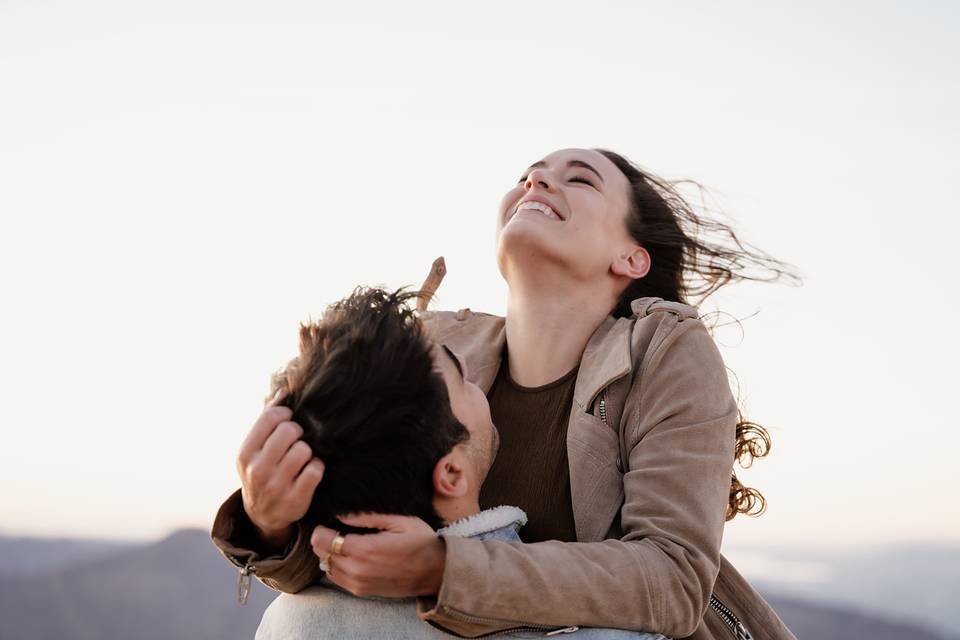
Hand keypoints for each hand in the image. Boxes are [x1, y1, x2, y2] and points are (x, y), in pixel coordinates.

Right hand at [236, 389, 325, 549]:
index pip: (270, 417)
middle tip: (296, 440)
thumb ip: (267, 418)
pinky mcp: (295, 499)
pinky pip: (316, 470)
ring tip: (301, 458)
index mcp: (245, 453)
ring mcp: (276, 486)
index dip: (284, 414)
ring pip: (304, 450)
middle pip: (290, 431)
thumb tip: (285, 389)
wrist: (262, 514)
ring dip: (307, 451)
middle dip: (297, 432)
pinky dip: (316, 467)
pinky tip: (309, 471)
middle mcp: (258, 470)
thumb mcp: (254, 447)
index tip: (287, 421)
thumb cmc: (261, 469)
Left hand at [311, 513, 445, 597]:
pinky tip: (351, 556)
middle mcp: (356, 570)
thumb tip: (341, 514)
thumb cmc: (420, 542)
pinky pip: (336, 578)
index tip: (331, 521)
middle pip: (321, 553)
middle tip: (337, 529)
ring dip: (330, 553)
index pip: (322, 540)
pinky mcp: (361, 591)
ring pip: (326, 566)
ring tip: (345, 542)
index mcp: (364, 549)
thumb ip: (367, 516)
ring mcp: (358, 583)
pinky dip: (337, 566)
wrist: (435, 572)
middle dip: (325, 539)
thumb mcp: (400, 520)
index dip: (322, 528)